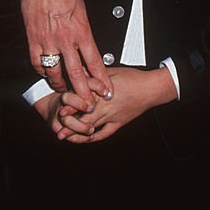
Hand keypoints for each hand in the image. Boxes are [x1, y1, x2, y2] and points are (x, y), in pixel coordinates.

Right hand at [14, 0, 111, 103]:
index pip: (95, 61)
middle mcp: (66, 39)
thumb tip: (88, 46)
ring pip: (55, 72)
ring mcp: (48, 41)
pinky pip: (37, 62)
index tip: (107, 90)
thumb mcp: (83, 11)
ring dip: (61, 84)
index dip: (101, 78)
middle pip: (77, 73)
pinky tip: (46, 73)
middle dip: (84, 91)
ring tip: (65, 90)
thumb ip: (85, 31)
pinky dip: (42, 70)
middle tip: (88, 104)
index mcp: (81, 31)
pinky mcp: (33, 40)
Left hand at [54, 67, 175, 144]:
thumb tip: (81, 70)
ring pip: (93, 128)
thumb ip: (95, 74)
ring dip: (79, 134)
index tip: (61, 111)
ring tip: (67, 138)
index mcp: (103, 94)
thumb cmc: (133, 77)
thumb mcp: (111, 71)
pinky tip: (87, 138)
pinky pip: (105, 133)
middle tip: (59, 131)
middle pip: (85, 119)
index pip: (84, 102)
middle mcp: (106, 107)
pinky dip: (95, 137)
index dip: (71, 107)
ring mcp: (113, 117)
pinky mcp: (119, 123)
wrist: (150, 89)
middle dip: (71, 126)